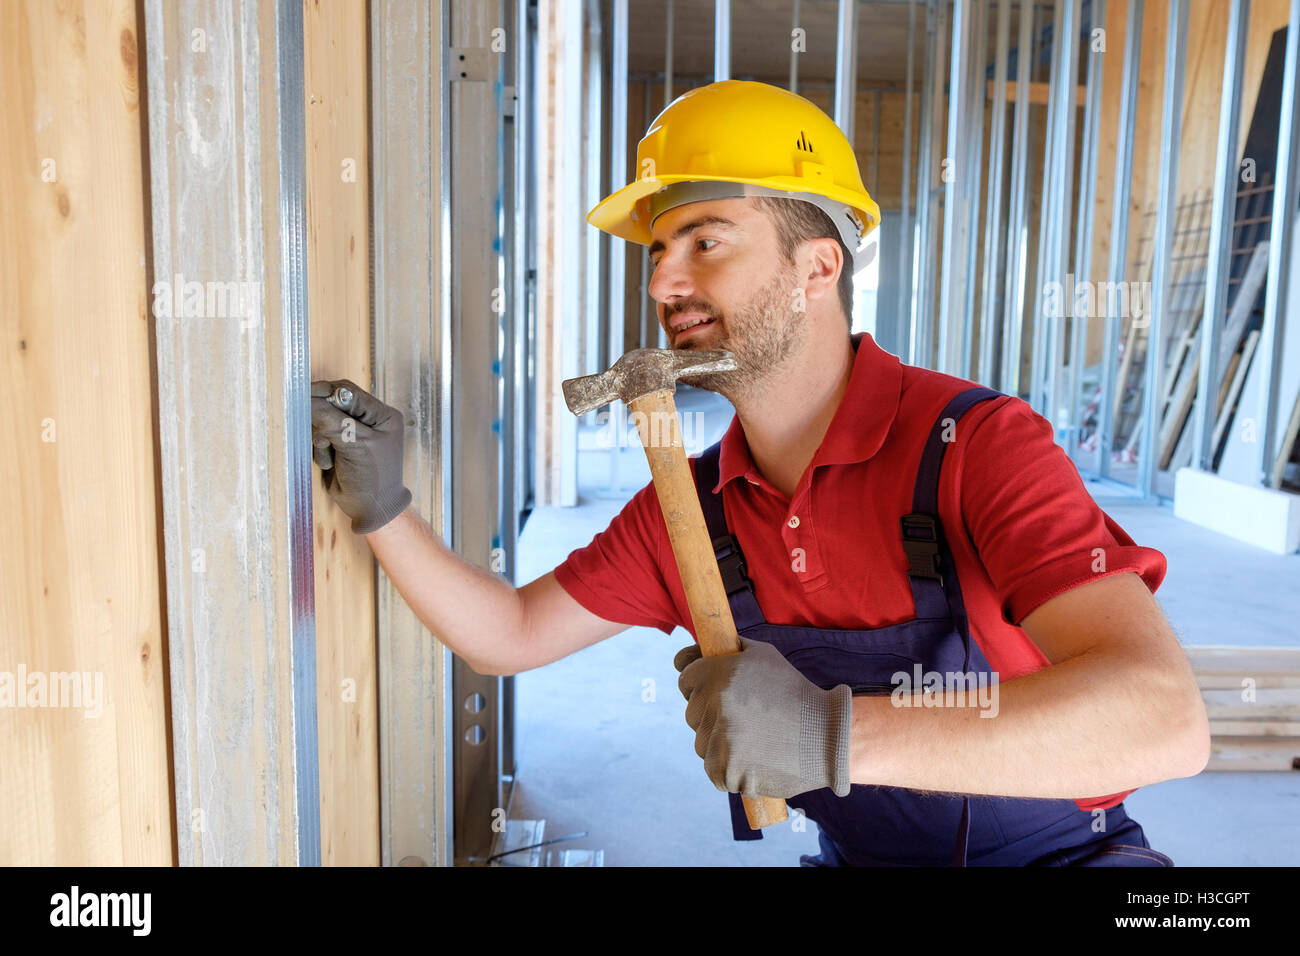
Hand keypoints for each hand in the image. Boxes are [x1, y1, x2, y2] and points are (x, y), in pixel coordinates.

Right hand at [310, 379, 411, 533]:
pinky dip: (320, 449)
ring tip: (330, 455)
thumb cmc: (373, 477)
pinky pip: (319, 437)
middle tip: (320, 436)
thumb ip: (331, 420)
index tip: (304, 397)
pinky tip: (330, 463)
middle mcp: (367, 419)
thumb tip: (307, 400)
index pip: (348, 392)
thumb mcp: (355, 444)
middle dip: (322, 420)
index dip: (325, 393)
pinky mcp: (337, 445)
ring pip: (321, 421)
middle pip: (332, 404)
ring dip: (321, 438)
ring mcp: (351, 432)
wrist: (370, 509)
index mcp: (381, 414)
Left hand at [673, 637, 851, 798]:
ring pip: (702, 743)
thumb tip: (683, 657)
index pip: (685, 679)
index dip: (701, 686)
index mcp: (717, 672)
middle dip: (712, 716)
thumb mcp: (762, 655)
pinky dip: (729, 770)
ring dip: (720, 744)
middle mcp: (713, 703)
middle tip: (747, 719)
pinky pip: (713, 770)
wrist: (825, 735)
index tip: (719, 694)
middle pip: (692, 714)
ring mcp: (717, 737)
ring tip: (755, 739)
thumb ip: (724, 649)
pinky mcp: (724, 768)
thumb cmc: (793, 692)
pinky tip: (754, 759)